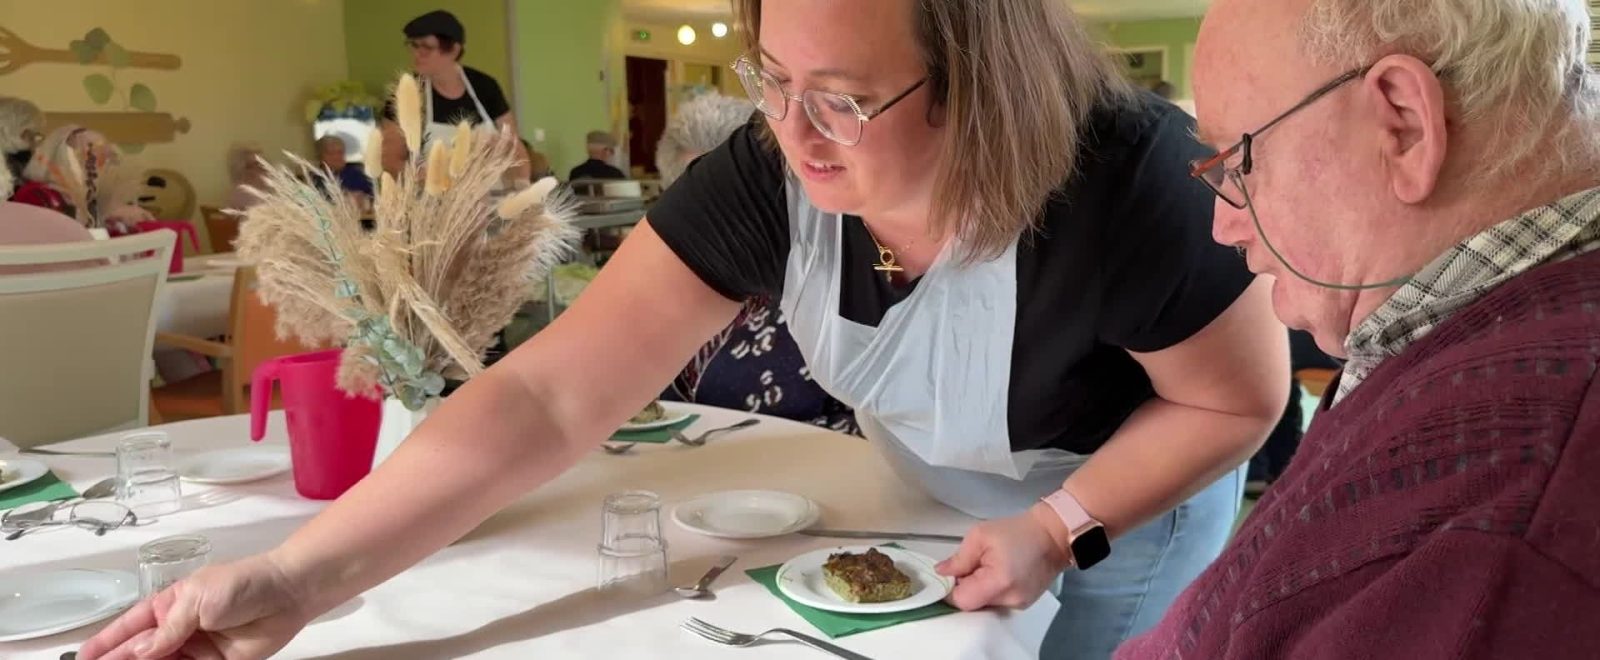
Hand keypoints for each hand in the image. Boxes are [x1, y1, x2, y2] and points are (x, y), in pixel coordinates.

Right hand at [78, 553, 312, 659]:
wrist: (289, 593)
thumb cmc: (243, 583)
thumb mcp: (198, 598)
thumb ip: (168, 629)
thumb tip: (138, 653)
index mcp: (168, 605)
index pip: (128, 627)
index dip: (105, 644)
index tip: (83, 657)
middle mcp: (178, 628)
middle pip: (139, 653)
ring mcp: (196, 648)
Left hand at [935, 504, 1074, 610]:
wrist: (1052, 535)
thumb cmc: (1017, 531)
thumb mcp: (980, 536)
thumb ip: (959, 558)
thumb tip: (941, 573)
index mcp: (999, 582)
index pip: (962, 601)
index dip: (951, 589)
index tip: (951, 575)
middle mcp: (1010, 600)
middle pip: (973, 605)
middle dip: (965, 588)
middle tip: (972, 566)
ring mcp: (1019, 605)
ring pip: (984, 605)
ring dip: (979, 589)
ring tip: (988, 567)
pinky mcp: (1024, 605)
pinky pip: (997, 603)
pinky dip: (991, 591)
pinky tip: (998, 574)